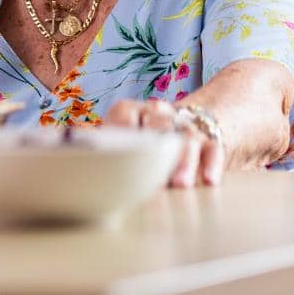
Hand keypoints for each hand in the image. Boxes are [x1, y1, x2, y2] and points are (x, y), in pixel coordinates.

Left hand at [105, 99, 223, 187]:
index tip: (120, 151)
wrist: (187, 122)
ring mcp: (187, 126)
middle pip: (159, 126)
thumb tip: (80, 156)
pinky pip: (213, 149)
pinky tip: (209, 180)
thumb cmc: (143, 138)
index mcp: (133, 111)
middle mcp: (160, 115)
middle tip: (151, 174)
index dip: (123, 130)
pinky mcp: (210, 141)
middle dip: (156, 150)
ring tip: (179, 183)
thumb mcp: (123, 138)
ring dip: (184, 161)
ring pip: (186, 138)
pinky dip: (211, 165)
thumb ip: (105, 146)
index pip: (126, 113)